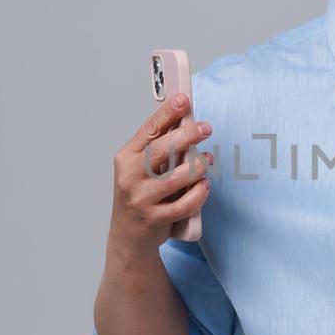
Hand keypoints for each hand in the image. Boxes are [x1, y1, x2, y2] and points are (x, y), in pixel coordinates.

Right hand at [108, 93, 214, 257]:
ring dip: (197, 167)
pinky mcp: (153, 218)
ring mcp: (140, 198)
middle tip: (206, 127)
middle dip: (186, 135)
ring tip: (208, 161)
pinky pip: (183, 204)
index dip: (167, 113)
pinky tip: (205, 185)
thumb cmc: (140, 194)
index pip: (148, 130)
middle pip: (161, 150)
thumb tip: (186, 121)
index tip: (183, 99)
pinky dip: (198, 194)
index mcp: (126, 157)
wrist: (128, 235)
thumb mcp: (140, 168)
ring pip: (175, 178)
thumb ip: (159, 148)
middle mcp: (130, 176)